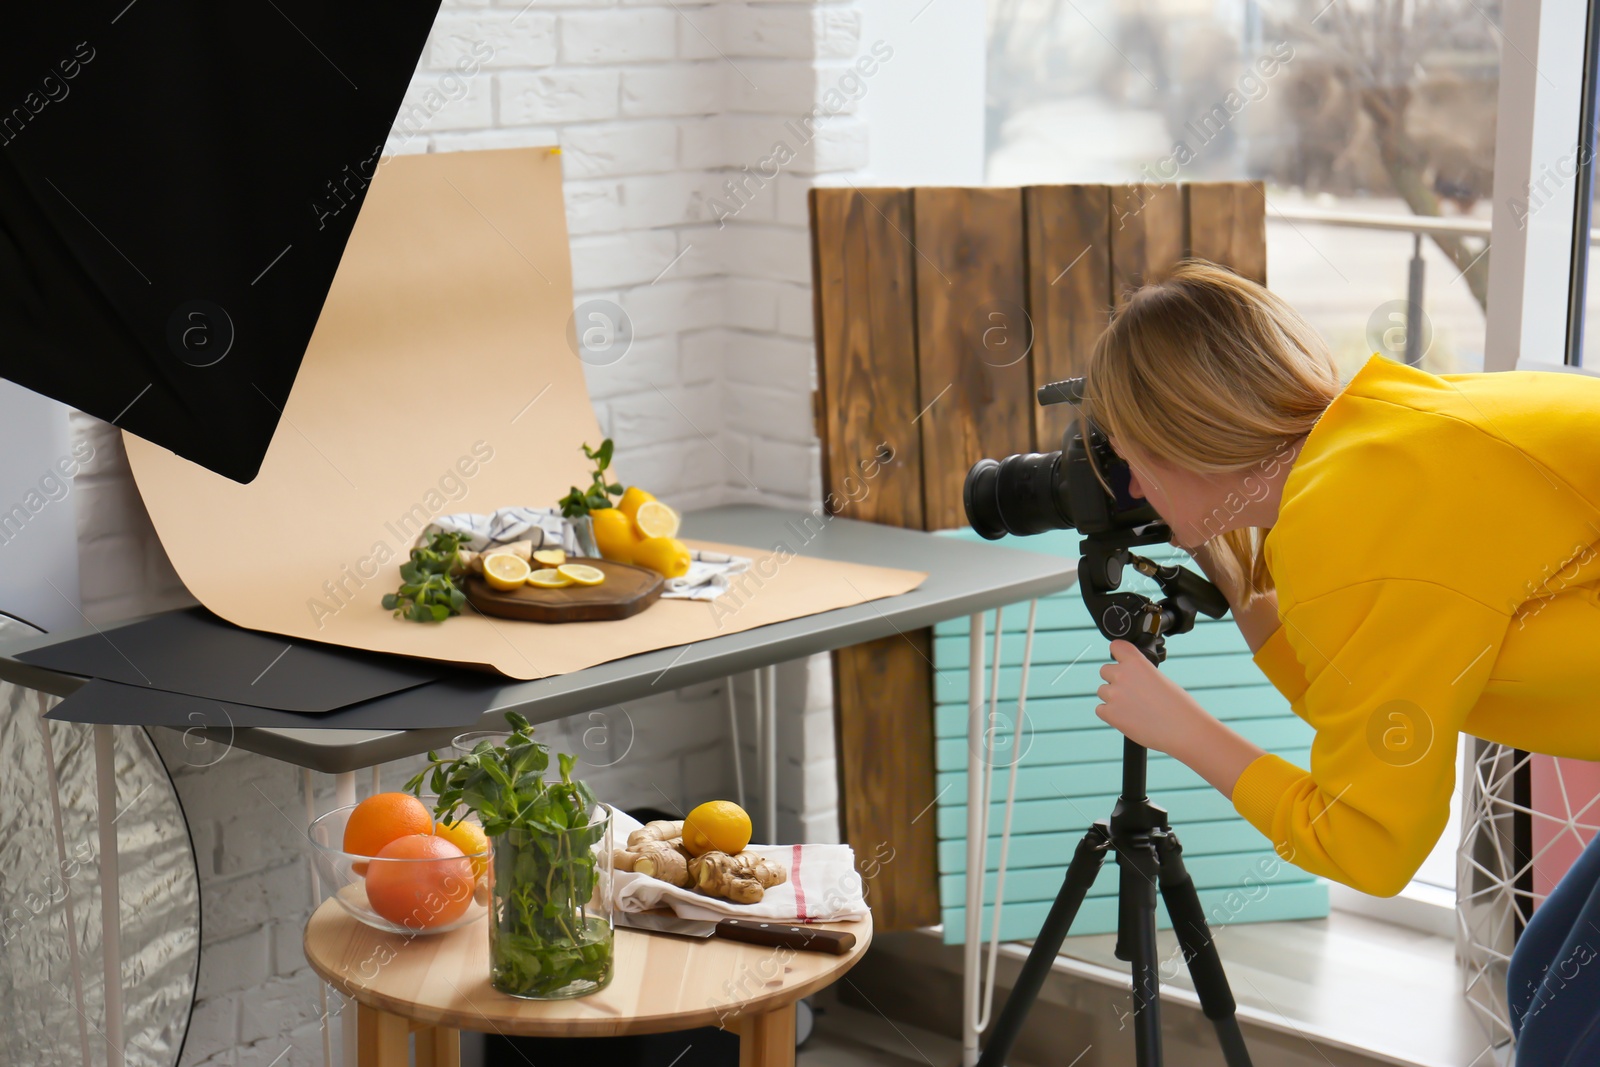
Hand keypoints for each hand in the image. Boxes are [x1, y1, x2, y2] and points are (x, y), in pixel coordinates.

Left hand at [1095, 640, 1216, 758]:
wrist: (1183, 729)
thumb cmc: (1177, 705)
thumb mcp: (1159, 677)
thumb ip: (1139, 672)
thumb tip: (1129, 677)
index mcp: (1136, 662)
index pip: (1116, 646)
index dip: (1118, 653)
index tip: (1121, 659)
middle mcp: (1122, 675)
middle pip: (1104, 670)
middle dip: (1115, 679)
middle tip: (1132, 692)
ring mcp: (1114, 695)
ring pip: (1102, 691)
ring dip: (1113, 698)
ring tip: (1134, 707)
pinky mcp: (1110, 714)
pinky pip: (1100, 710)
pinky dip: (1111, 714)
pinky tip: (1128, 717)